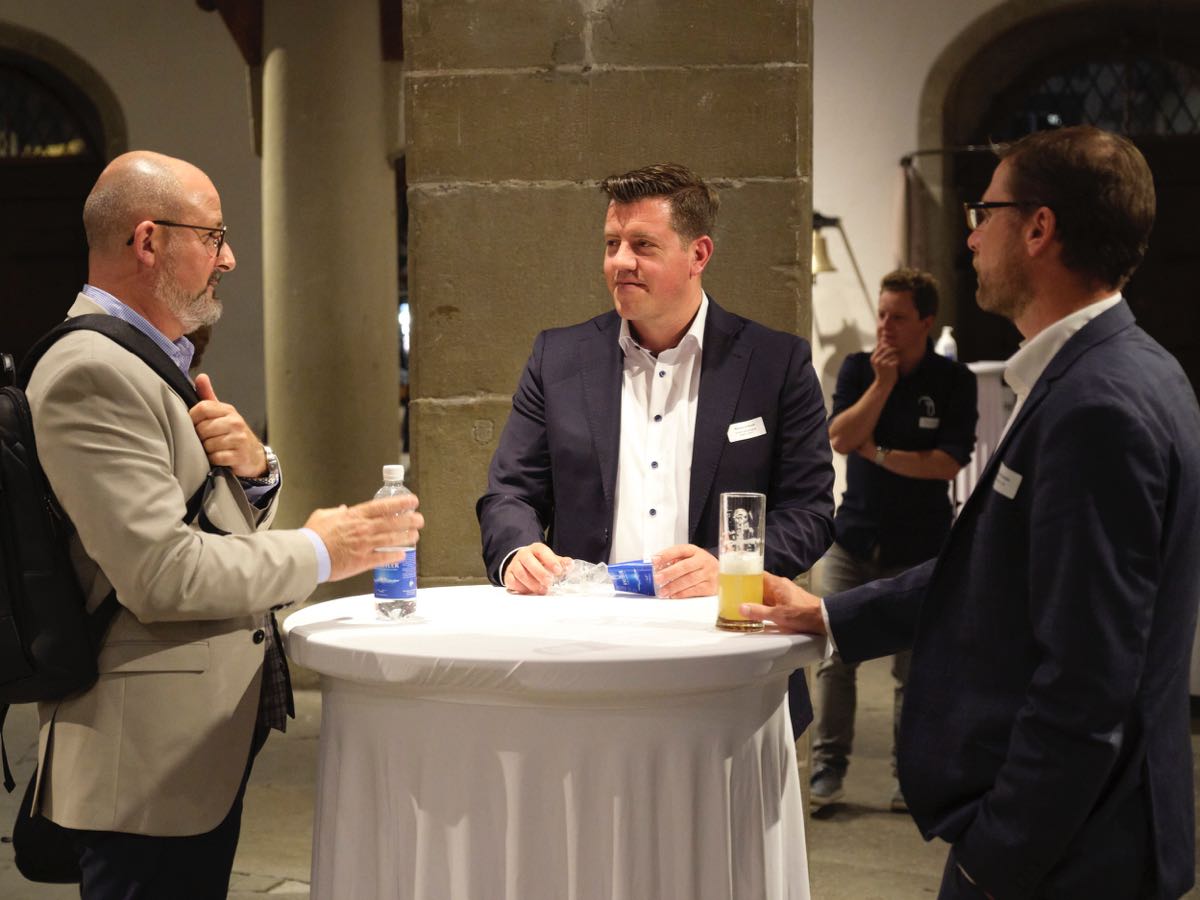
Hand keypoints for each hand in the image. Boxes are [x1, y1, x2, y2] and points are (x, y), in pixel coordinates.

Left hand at [189, 374, 267, 477]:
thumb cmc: (232, 433)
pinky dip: (215, 460)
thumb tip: (201, 376)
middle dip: (201, 437)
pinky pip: (216, 458)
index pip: (202, 408)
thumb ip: (208, 396)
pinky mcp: (240, 455)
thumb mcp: (222, 413)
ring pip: (208, 445)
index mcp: (228, 410)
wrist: (254, 455)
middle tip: (208, 440)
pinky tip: (220, 458)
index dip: (193, 418)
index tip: (196, 425)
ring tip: (215, 449)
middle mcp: (235, 422)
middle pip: (202, 428)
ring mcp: (239, 439)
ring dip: (208, 450)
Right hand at [304, 494, 423, 581]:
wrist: (307, 556)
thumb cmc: (313, 537)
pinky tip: (403, 554)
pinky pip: (383, 557)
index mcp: (354, 516)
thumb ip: (335, 512)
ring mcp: (364, 545)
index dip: (400, 503)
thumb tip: (342, 509)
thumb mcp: (323, 516)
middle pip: (393, 522)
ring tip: (416, 535)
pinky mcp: (362, 561)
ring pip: (392, 539)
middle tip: (419, 520)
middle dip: (409, 520)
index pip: (383, 506)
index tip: (412, 502)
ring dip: (406, 537)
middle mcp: (363, 529)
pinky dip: (394, 555)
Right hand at [504, 542, 568, 594]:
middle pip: (529, 561)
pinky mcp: (508, 575)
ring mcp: (514, 564)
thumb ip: (560, 562)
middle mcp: (523, 554)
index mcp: (535, 549)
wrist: (521, 562)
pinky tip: (529, 592)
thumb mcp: (550, 559)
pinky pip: (512, 581)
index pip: (542, 551)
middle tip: (549, 582)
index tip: (558, 570)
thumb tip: (570, 564)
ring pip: (520, 573)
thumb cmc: (538, 562)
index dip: (550, 560)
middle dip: (540, 573)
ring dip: (532, 583)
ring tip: (542, 590)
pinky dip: (521, 588)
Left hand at [652, 544, 717, 597]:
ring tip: (663, 591)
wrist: (717, 574)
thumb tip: (655, 568)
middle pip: (685, 566)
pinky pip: (695, 591)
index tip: (653, 560)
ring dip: (673, 586)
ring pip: (690, 580)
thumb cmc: (697, 566)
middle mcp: (704, 560)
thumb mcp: (686, 559)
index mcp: (694, 551)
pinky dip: (682, 594)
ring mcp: (709, 574)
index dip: (666, 555)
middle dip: (669, 573)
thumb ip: (672, 561)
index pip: (679, 550)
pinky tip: (674, 595)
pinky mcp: (711, 587)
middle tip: (657, 578)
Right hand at [739, 573, 826, 633]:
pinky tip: (761, 611)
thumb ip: (758, 612)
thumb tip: (741, 608)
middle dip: (749, 590)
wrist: (823, 618)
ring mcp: (786, 593)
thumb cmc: (802, 614)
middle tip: (736, 596)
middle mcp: (781, 585)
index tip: (735, 580)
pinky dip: (766, 604)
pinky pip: (774, 600)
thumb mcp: (777, 615)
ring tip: (745, 605)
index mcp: (776, 584)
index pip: (757, 575)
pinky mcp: (791, 601)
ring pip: (767, 593)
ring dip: (758, 598)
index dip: (746, 576)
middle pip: (761, 584)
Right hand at [870, 341, 899, 390]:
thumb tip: (882, 340)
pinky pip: (896, 358)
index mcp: (873, 358)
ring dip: (895, 355)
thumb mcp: (878, 362)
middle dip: (892, 347)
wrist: (884, 383)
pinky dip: (897, 361)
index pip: (880, 345)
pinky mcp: (889, 366)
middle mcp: (876, 360)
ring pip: (892, 352)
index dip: (887, 343)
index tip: (892, 346)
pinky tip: (895, 365)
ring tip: (896, 358)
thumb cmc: (883, 371)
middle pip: (886, 347)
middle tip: (897, 350)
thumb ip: (880, 352)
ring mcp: (882, 363)